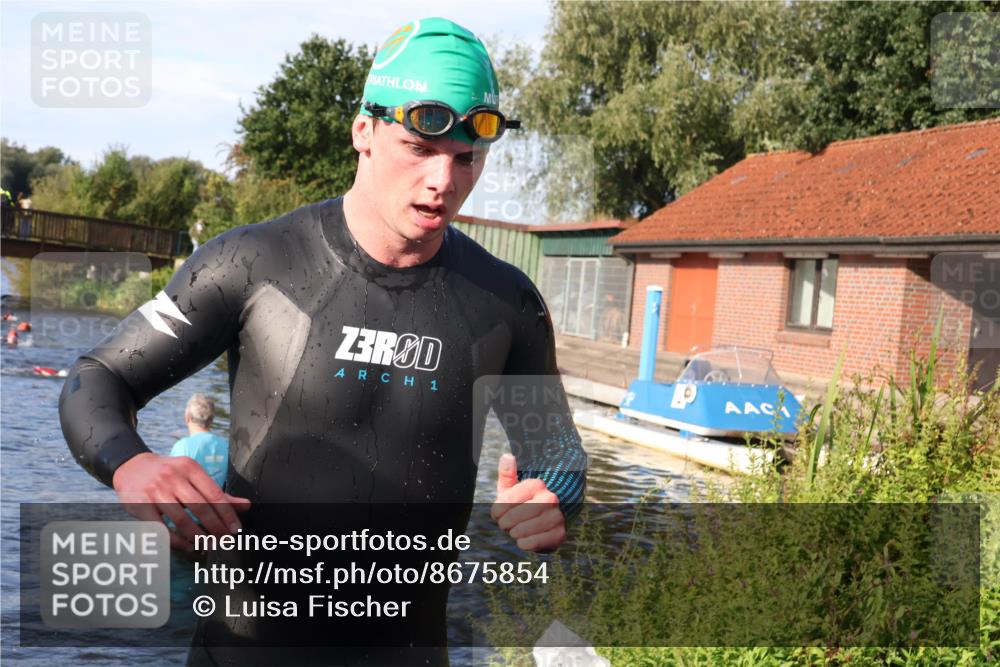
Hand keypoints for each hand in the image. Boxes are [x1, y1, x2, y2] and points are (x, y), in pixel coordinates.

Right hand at [112, 452, 250, 551]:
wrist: (132, 466)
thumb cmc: (169, 473)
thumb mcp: (192, 475)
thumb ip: (217, 492)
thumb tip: (246, 506)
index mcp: (190, 468)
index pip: (214, 493)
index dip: (228, 514)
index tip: (236, 529)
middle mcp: (173, 477)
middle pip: (201, 507)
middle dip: (216, 527)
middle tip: (225, 540)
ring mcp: (156, 492)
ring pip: (182, 520)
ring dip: (198, 537)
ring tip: (208, 545)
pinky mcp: (141, 506)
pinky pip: (162, 528)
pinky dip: (176, 540)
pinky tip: (187, 546)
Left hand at [490, 453, 565, 551]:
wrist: (547, 522)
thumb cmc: (523, 503)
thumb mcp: (512, 488)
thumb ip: (507, 474)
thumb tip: (507, 457)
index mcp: (536, 484)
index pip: (505, 501)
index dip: (497, 511)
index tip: (498, 514)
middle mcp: (550, 498)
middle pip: (513, 518)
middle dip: (505, 524)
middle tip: (507, 524)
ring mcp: (557, 516)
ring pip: (522, 531)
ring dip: (514, 533)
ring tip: (516, 530)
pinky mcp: (560, 535)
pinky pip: (532, 543)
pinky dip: (524, 543)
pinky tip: (526, 539)